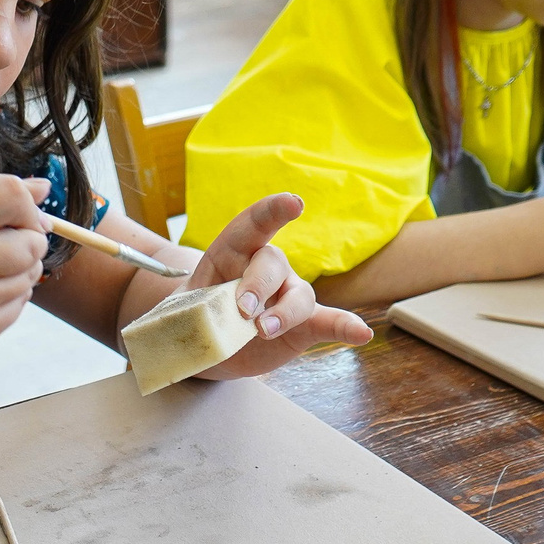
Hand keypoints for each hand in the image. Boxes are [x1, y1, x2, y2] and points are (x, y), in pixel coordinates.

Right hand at [0, 173, 49, 364]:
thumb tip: (44, 188)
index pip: (11, 195)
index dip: (23, 202)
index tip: (16, 212)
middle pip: (32, 242)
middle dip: (28, 237)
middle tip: (6, 241)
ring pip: (30, 274)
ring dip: (19, 267)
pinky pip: (21, 303)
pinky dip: (10, 293)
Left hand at [183, 194, 372, 379]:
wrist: (204, 339)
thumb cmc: (192, 313)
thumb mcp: (181, 304)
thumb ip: (189, 309)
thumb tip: (192, 321)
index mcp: (234, 252)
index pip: (253, 225)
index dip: (272, 212)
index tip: (293, 204)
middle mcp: (266, 268)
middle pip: (271, 264)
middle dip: (257, 285)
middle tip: (242, 310)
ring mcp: (286, 295)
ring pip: (298, 295)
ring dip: (284, 313)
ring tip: (263, 330)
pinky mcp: (301, 326)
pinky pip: (326, 323)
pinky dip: (345, 327)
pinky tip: (362, 333)